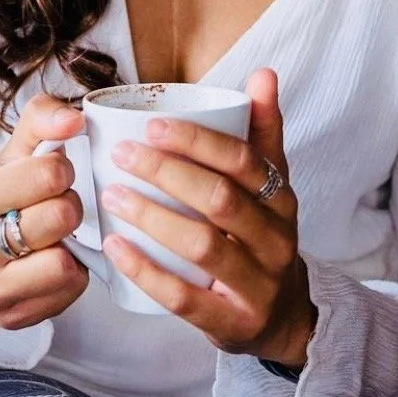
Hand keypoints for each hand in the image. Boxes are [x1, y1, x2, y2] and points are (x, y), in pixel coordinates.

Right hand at [0, 94, 90, 331]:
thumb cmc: (10, 190)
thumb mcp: (19, 149)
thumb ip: (45, 118)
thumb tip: (75, 120)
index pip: (48, 173)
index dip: (63, 169)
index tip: (55, 174)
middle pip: (60, 217)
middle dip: (71, 205)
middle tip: (61, 205)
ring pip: (62, 261)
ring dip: (73, 243)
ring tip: (59, 234)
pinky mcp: (12, 317)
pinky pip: (69, 290)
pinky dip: (75, 272)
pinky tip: (59, 259)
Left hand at [101, 68, 316, 366]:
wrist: (285, 317)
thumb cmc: (264, 236)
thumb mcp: (272, 185)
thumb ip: (264, 130)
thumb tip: (263, 72)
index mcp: (283, 199)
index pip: (244, 161)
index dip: (198, 142)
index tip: (153, 125)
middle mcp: (277, 240)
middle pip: (221, 200)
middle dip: (167, 173)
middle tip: (123, 155)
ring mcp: (258, 285)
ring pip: (202, 245)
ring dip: (152, 217)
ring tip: (113, 196)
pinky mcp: (233, 323)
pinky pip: (185, 298)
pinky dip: (147, 271)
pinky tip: (116, 248)